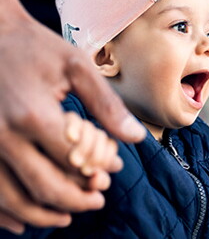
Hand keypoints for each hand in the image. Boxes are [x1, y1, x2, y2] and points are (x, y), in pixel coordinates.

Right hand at [0, 0, 145, 232]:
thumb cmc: (37, 48)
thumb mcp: (77, 68)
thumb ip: (106, 104)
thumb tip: (135, 137)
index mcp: (33, 113)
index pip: (76, 157)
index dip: (101, 167)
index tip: (115, 167)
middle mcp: (4, 135)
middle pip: (46, 185)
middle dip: (78, 198)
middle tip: (99, 198)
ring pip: (16, 198)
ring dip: (46, 213)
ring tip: (71, 215)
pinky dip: (10, 214)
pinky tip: (27, 220)